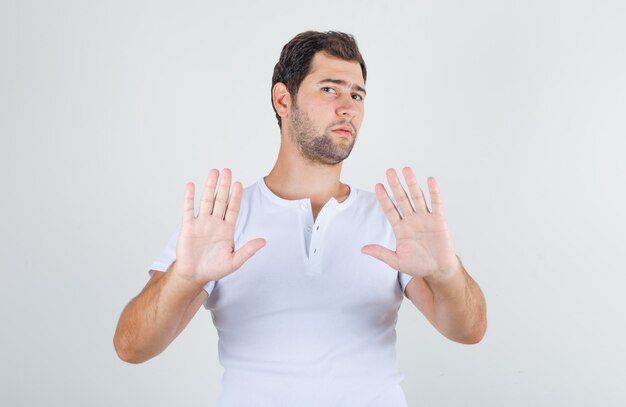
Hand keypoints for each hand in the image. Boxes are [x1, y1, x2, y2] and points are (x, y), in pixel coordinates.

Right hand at [173, 168, 265, 284]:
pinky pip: (188, 210)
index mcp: (227, 230)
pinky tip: (191, 185)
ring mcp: (201, 223)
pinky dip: (189, 198)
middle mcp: (215, 223)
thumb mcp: (235, 262)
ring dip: (210, 187)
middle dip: (224, 186)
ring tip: (213, 172)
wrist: (194, 275)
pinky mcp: (188, 227)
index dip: (236, 196)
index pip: (233, 209)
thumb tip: (264, 241)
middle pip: (221, 200)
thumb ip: (248, 250)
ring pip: (207, 201)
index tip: (238, 184)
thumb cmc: (215, 269)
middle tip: (227, 171)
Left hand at [361, 167, 459, 280]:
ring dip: (412, 184)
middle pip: (402, 199)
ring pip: (417, 197)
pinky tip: (430, 180)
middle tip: (389, 171)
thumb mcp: (396, 261)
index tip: (378, 185)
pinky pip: (436, 204)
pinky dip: (434, 192)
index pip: (390, 210)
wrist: (438, 270)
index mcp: (400, 229)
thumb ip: (381, 253)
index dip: (383, 198)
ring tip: (406, 170)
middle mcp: (411, 220)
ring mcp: (425, 219)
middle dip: (395, 185)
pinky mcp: (438, 220)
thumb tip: (362, 249)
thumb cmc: (418, 266)